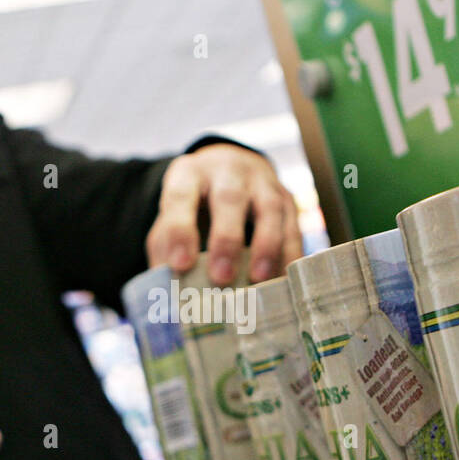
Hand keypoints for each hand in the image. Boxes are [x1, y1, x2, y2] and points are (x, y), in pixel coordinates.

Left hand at [146, 142, 301, 285]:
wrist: (230, 169)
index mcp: (190, 174)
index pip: (181, 195)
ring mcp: (262, 183)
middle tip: (221, 277)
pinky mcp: (287, 199)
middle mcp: (228, 172)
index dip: (180, 229)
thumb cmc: (195, 204)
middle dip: (226, 239)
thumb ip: (165, 248)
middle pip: (229, 198)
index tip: (180, 265)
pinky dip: (290, 253)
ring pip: (269, 208)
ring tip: (259, 278)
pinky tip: (284, 279)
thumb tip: (165, 290)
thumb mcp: (172, 215)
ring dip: (266, 245)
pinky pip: (293, 225)